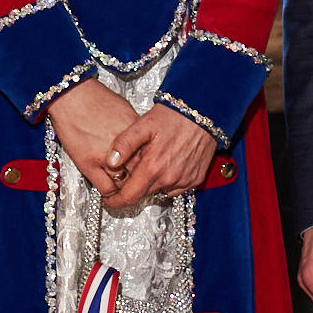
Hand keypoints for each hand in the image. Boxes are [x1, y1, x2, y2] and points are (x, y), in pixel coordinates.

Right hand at [46, 78, 139, 196]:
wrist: (71, 95)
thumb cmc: (95, 98)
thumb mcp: (125, 110)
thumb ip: (134, 130)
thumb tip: (140, 143)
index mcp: (137, 133)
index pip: (152, 158)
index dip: (150, 167)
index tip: (148, 172)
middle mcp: (126, 147)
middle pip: (142, 174)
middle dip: (141, 181)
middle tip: (138, 186)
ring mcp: (107, 158)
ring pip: (125, 185)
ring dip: (125, 189)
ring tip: (123, 191)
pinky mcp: (89, 164)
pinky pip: (106, 188)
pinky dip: (110, 194)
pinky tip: (109, 194)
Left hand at [101, 104, 215, 212]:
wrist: (203, 111)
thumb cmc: (173, 116)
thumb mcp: (143, 124)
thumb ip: (124, 144)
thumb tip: (111, 162)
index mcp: (153, 167)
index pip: (129, 197)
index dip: (116, 201)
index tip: (109, 199)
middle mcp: (170, 178)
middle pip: (143, 194)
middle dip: (133, 188)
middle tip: (129, 172)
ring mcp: (184, 180)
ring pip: (159, 191)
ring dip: (151, 183)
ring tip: (149, 163)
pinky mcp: (195, 179)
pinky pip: (175, 188)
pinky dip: (167, 180)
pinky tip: (165, 164)